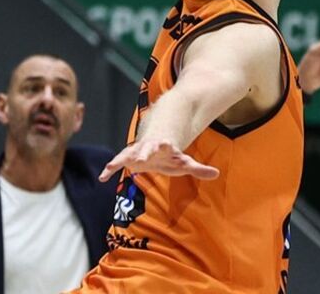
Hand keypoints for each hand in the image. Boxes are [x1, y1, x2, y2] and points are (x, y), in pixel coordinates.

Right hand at [99, 139, 219, 181]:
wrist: (155, 142)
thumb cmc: (170, 156)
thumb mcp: (184, 162)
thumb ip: (199, 169)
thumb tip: (217, 174)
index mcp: (165, 148)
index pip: (167, 147)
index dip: (167, 146)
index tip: (167, 144)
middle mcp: (150, 148)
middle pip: (147, 148)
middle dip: (144, 151)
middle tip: (140, 156)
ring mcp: (137, 151)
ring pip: (129, 153)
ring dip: (122, 159)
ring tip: (112, 166)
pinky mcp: (128, 157)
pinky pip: (117, 162)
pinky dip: (110, 168)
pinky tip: (102, 177)